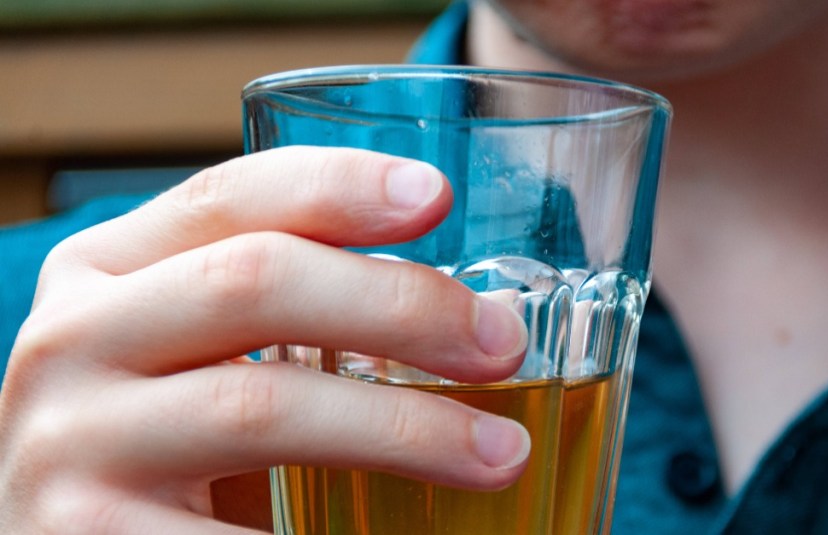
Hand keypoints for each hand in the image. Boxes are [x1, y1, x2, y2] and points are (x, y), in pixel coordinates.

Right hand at [0, 146, 529, 533]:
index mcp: (106, 270)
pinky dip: (342, 527)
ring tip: (501, 454)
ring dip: (406, 428)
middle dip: (400, 306)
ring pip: (261, 405)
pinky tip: (412, 532)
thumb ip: (294, 311)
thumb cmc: (175, 445)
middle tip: (501, 345)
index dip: (336, 185)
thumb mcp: (208, 354)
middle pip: (252, 281)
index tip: (437, 197)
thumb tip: (476, 313)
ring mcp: (66, 444)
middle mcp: (68, 340)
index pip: (226, 196)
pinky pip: (238, 529)